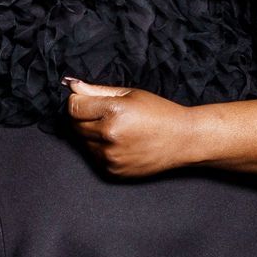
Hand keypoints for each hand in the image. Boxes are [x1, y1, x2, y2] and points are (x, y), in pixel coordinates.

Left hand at [63, 76, 199, 176]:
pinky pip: (94, 157)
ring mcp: (110, 156)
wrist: (183, 140)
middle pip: (75, 125)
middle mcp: (109, 135)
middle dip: (85, 118)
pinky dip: (101, 149)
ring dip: (92, 135)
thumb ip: (97, 90)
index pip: (73, 108)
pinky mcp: (113, 170)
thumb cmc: (159, 113)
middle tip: (106, 115)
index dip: (78, 102)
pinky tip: (120, 143)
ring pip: (83, 142)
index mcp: (113, 112)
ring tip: (116, 129)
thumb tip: (73, 86)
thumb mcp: (130, 94)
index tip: (86, 101)